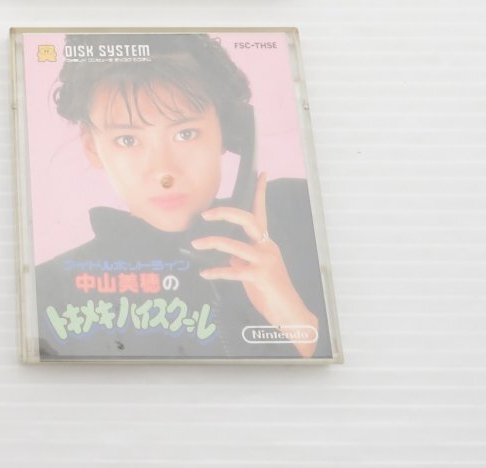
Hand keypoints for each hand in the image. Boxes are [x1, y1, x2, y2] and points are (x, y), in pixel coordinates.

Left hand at [191, 173, 318, 357]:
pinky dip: (216, 271)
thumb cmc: (271, 291)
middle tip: (206, 214)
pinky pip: (232, 270)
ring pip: (234, 245)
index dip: (260, 192)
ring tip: (196, 244)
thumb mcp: (254, 269)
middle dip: (226, 213)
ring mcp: (265, 261)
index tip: (261, 174)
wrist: (291, 314)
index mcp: (265, 243)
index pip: (262, 213)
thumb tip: (223, 255)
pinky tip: (205, 273)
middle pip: (248, 220)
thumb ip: (240, 258)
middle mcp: (267, 247)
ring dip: (212, 243)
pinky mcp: (260, 277)